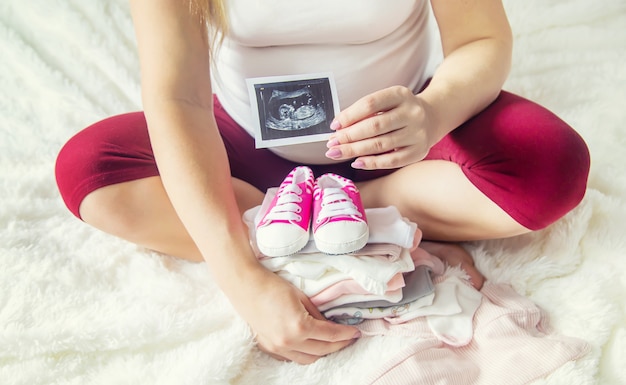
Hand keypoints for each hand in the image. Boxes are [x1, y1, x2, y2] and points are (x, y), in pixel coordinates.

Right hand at [232, 268, 360, 363]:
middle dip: (339, 345)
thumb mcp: (302, 297)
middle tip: (349, 338)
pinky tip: (311, 345)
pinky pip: (292, 358)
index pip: (331, 335)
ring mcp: (278, 347)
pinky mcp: (269, 348)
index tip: (356, 332)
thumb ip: (318, 314)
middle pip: (322, 350)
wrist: (246, 287)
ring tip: (332, 343)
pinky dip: (305, 354)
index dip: (346, 334)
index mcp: (300, 326)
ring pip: (308, 359)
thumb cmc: (273, 286)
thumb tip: (330, 325)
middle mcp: (289, 341)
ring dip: (323, 352)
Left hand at [325, 86, 436, 169]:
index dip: (349, 115)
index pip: (370, 104)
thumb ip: (365, 112)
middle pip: (374, 126)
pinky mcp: (418, 151)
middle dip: (348, 136)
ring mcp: (417, 133)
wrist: (432, 117)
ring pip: (380, 145)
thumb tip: (338, 127)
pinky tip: (356, 162)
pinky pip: (391, 160)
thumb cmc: (400, 110)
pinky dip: (371, 163)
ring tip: (337, 153)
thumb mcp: (387, 102)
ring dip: (354, 150)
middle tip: (331, 143)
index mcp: (401, 94)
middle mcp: (412, 113)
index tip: (334, 125)